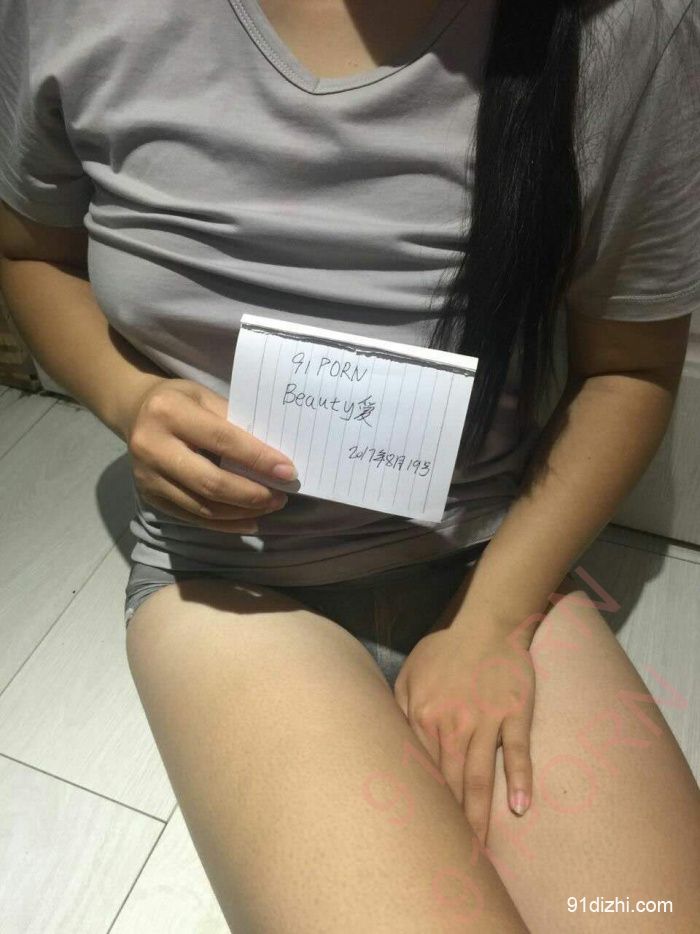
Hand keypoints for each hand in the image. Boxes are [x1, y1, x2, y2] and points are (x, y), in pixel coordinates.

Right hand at [125, 377, 296, 532]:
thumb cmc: (179, 401)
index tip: (288, 471)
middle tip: (281, 496)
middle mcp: (152, 446)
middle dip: (252, 493)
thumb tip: (273, 458)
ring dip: (242, 511)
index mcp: (168, 412)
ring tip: (269, 506)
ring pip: (203, 506)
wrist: (134, 411)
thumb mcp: (205, 396)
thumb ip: (234, 423)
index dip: (258, 459)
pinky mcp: (148, 497)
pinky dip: (225, 523)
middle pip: (211, 482)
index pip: (223, 441)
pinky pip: (193, 517)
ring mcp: (147, 476)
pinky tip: (249, 520)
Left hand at [393, 621, 534, 846]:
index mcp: (423, 716)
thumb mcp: (410, 674)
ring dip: (479, 813)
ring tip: (479, 851)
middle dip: (448, 823)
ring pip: (480, 775)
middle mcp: (453, 723)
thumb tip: (388, 743)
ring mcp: (486, 719)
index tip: (417, 836)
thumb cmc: (445, 652)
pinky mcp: (515, 714)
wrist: (488, 625)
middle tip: (449, 859)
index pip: (419, 771)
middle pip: (449, 782)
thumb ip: (398, 708)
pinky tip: (521, 807)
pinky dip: (520, 779)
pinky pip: (518, 750)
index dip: (420, 805)